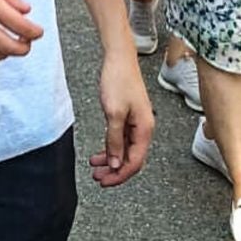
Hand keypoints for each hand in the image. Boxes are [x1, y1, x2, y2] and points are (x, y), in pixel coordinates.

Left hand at [88, 48, 152, 187]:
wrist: (119, 58)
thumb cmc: (119, 80)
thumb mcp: (114, 113)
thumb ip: (115, 140)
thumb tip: (116, 164)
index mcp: (145, 130)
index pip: (135, 162)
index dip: (120, 175)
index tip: (105, 182)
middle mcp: (144, 129)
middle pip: (131, 159)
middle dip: (114, 171)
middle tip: (97, 177)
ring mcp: (136, 123)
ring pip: (125, 150)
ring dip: (111, 160)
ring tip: (95, 167)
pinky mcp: (128, 117)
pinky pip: (121, 140)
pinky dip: (110, 148)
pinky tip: (99, 152)